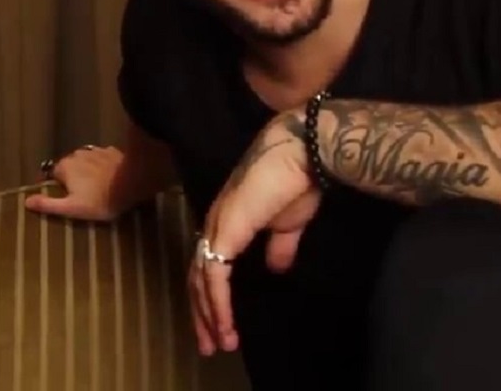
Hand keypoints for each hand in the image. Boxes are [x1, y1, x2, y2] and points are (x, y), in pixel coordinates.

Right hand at [24, 144, 126, 220]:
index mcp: (65, 166)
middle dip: (71, 178)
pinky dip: (100, 165)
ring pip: (84, 161)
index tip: (62, 197)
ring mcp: (95, 150)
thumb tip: (26, 201)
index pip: (52, 175)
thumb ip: (48, 205)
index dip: (55, 186)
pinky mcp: (111, 151)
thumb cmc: (99, 200)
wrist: (132, 185)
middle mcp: (77, 154)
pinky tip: (107, 176)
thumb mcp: (71, 208)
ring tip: (94, 186)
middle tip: (80, 195)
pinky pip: (100, 158)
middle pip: (68, 167)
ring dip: (86, 170)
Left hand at [189, 110, 320, 354]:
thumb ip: (279, 246)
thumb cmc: (298, 181)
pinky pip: (214, 276)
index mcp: (228, 220)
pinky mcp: (226, 231)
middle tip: (209, 345)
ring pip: (200, 279)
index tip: (221, 324)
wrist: (304, 155)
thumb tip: (276, 268)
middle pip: (197, 275)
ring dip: (207, 315)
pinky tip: (224, 324)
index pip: (209, 263)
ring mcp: (217, 225)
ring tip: (217, 343)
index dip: (211, 295)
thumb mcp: (288, 223)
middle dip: (202, 313)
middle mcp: (215, 223)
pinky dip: (217, 303)